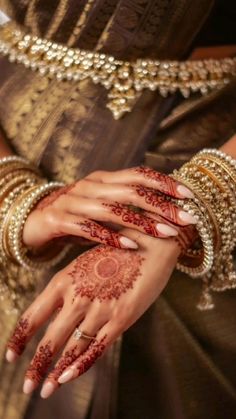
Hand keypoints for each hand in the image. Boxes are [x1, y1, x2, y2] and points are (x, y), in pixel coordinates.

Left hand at [6, 228, 182, 398]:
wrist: (151, 242)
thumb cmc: (117, 251)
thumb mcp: (85, 265)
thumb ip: (71, 289)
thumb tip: (59, 313)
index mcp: (64, 280)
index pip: (32, 316)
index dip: (19, 338)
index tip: (10, 355)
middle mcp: (76, 296)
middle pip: (49, 339)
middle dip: (35, 366)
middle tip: (26, 385)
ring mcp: (99, 308)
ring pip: (71, 348)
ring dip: (56, 372)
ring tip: (46, 390)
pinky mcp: (121, 317)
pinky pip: (97, 347)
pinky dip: (80, 365)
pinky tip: (68, 377)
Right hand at [23, 167, 195, 249]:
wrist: (32, 220)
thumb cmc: (75, 214)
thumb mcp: (100, 205)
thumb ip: (124, 204)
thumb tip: (162, 212)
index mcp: (102, 179)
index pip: (137, 174)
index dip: (164, 182)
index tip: (188, 195)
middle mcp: (90, 186)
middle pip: (130, 191)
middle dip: (161, 204)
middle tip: (185, 218)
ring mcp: (73, 201)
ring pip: (112, 209)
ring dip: (142, 222)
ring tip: (166, 233)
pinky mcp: (59, 219)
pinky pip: (88, 228)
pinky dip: (110, 237)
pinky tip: (130, 246)